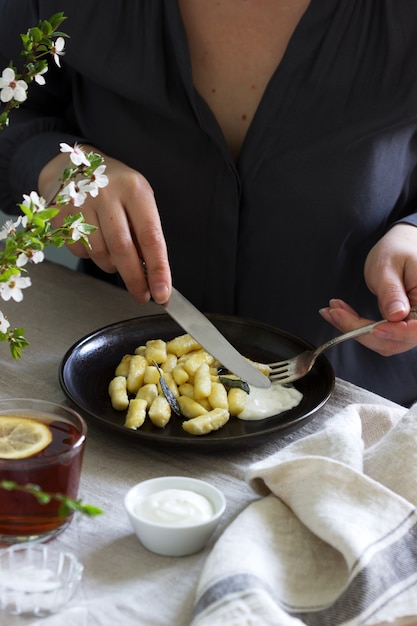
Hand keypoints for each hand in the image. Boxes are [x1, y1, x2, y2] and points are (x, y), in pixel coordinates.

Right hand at [39, 146, 171, 304]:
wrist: (74, 167)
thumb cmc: (115, 190)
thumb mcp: (138, 201)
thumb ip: (146, 234)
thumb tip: (154, 275)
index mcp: (135, 190)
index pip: (150, 236)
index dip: (158, 269)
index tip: (162, 292)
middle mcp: (107, 194)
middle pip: (123, 249)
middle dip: (135, 279)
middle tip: (142, 295)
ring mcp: (81, 204)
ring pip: (100, 254)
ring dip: (112, 266)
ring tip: (117, 258)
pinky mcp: (61, 215)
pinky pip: (81, 251)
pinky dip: (92, 256)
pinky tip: (95, 241)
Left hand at [319, 224, 416, 355]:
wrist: (398, 249)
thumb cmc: (397, 251)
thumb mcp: (389, 266)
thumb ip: (391, 292)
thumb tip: (396, 315)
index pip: (416, 328)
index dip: (395, 332)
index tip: (373, 328)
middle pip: (397, 339)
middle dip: (362, 331)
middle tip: (334, 313)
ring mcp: (412, 325)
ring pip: (385, 342)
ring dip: (356, 331)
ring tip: (333, 311)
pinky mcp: (400, 328)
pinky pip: (380, 336)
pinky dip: (358, 329)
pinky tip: (341, 316)